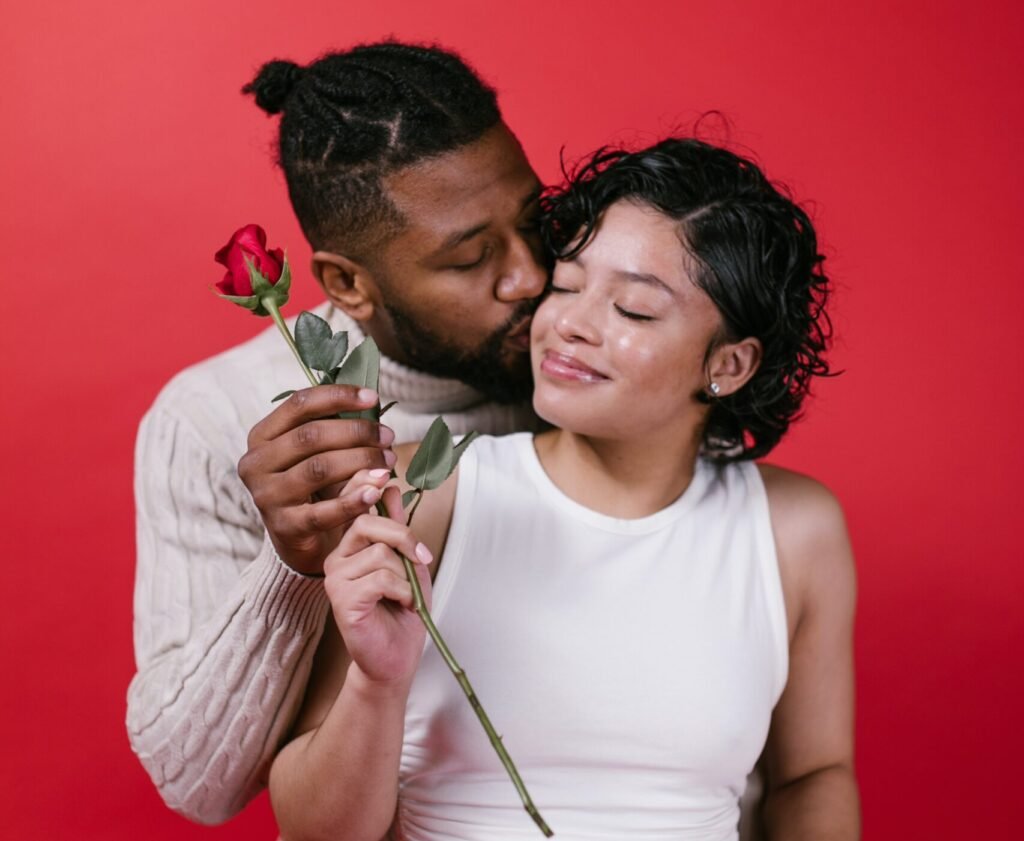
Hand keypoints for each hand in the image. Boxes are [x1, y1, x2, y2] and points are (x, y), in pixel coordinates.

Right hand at [238, 385, 396, 574]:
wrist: (299, 539)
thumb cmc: (313, 486)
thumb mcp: (315, 453)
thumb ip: (333, 428)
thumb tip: (371, 401)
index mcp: (262, 436)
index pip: (299, 404)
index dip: (338, 396)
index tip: (373, 398)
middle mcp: (256, 463)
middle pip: (311, 436)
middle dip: (356, 432)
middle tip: (388, 436)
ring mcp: (267, 496)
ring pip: (319, 468)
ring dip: (360, 461)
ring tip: (388, 462)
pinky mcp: (283, 526)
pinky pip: (323, 511)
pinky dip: (353, 500)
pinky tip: (376, 492)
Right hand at [324, 487, 432, 686]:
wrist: (397, 657)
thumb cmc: (403, 610)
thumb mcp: (408, 561)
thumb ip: (398, 526)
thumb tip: (392, 486)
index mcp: (352, 545)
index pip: (353, 505)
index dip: (365, 484)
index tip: (386, 476)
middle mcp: (337, 557)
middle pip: (368, 523)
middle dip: (404, 537)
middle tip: (421, 559)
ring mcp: (336, 578)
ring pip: (380, 554)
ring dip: (406, 576)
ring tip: (408, 596)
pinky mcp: (341, 600)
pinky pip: (380, 579)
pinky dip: (403, 591)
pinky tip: (404, 605)